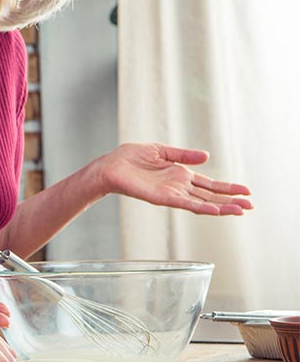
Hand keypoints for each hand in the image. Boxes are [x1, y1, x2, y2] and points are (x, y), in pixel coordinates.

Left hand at [97, 143, 251, 214]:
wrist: (110, 166)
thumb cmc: (130, 158)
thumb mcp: (161, 151)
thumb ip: (183, 155)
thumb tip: (207, 156)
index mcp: (180, 174)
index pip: (209, 184)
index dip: (227, 188)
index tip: (246, 191)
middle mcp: (179, 186)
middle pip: (210, 196)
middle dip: (230, 200)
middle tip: (251, 205)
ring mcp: (172, 193)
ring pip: (202, 203)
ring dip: (221, 207)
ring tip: (240, 210)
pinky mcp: (163, 198)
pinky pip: (185, 204)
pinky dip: (201, 207)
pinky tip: (215, 210)